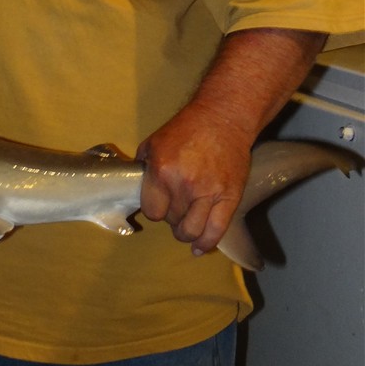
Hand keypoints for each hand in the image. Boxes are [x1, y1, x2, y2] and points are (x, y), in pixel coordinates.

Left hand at [137, 101, 251, 255]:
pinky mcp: (229, 197)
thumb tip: (135, 191)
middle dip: (171, 217)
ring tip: (186, 225)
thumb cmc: (186, 129)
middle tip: (175, 206)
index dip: (154, 210)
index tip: (158, 204)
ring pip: (191, 231)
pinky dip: (206, 243)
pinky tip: (199, 247)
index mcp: (161, 171)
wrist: (222, 119)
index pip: (152, 211)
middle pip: (171, 221)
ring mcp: (208, 193)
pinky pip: (216, 231)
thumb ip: (143, 169)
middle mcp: (183, 185)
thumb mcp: (153, 143)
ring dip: (185, 232)